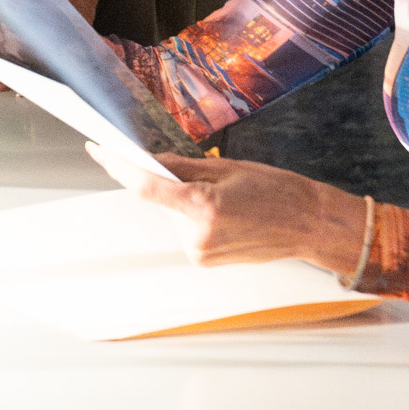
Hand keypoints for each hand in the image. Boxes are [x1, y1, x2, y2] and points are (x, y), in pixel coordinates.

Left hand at [88, 147, 370, 274]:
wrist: (310, 225)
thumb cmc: (276, 192)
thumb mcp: (226, 168)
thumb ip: (180, 167)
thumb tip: (146, 160)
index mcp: (203, 207)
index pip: (145, 185)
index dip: (117, 165)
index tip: (98, 149)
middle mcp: (197, 236)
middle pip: (160, 197)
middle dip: (169, 181)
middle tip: (204, 175)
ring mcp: (199, 253)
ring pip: (173, 213)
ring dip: (185, 200)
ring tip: (226, 198)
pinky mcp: (203, 260)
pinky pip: (185, 228)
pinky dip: (194, 215)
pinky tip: (225, 213)